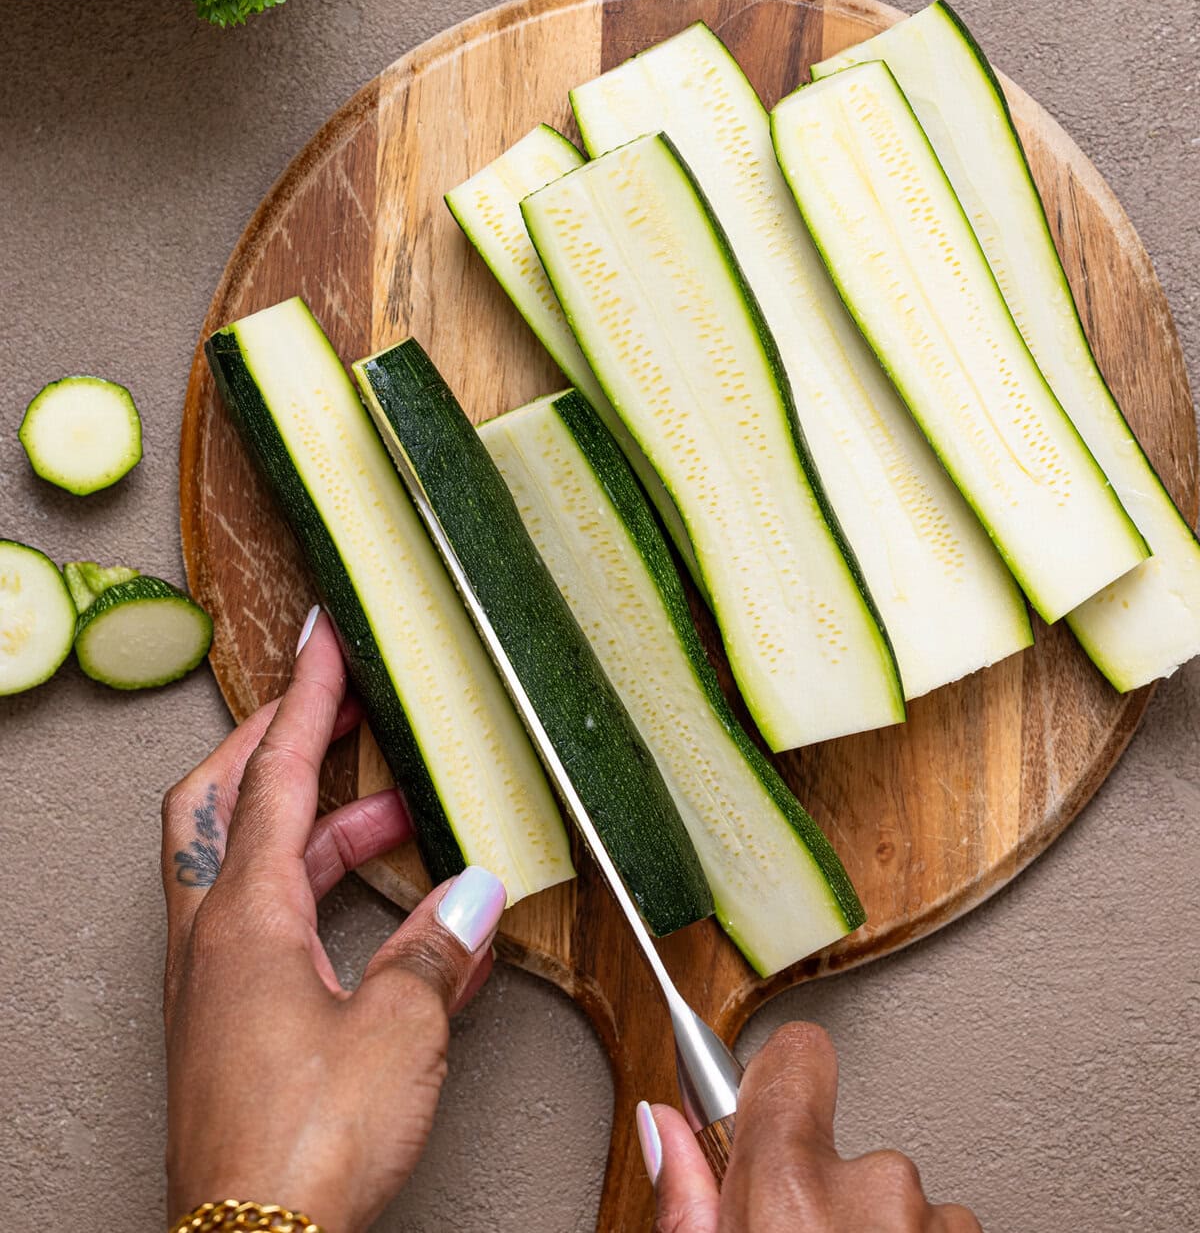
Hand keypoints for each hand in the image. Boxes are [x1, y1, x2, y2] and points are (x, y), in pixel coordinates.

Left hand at [161, 606, 507, 1232]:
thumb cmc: (305, 1148)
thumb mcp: (399, 1033)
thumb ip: (437, 950)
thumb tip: (472, 897)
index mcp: (242, 916)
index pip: (273, 774)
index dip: (306, 698)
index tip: (321, 637)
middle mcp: (211, 938)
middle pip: (220, 801)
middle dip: (274, 743)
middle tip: (330, 709)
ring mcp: (212, 984)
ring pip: (245, 865)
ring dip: (314, 828)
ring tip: (391, 816)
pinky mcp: (228, 1027)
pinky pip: (262, 926)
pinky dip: (313, 895)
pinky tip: (381, 916)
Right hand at [639, 1023, 981, 1231]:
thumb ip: (688, 1204)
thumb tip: (661, 1125)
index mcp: (793, 1185)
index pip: (796, 1056)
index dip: (778, 1083)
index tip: (765, 1112)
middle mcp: (878, 1191)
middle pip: (847, 1152)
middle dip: (828, 1200)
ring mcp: (938, 1226)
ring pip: (902, 1206)